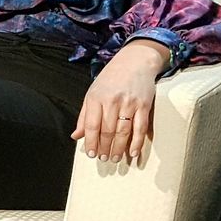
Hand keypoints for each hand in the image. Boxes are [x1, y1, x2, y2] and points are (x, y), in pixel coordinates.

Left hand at [73, 40, 166, 165]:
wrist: (135, 61)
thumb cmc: (110, 79)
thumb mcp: (92, 93)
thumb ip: (84, 116)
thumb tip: (76, 136)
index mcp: (95, 98)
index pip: (92, 125)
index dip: (91, 142)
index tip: (91, 154)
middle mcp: (112, 101)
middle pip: (107, 130)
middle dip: (104, 147)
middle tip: (103, 159)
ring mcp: (129, 103)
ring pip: (123, 131)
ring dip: (118, 148)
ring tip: (114, 158)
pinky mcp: (144, 105)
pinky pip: (140, 128)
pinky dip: (137, 142)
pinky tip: (133, 152)